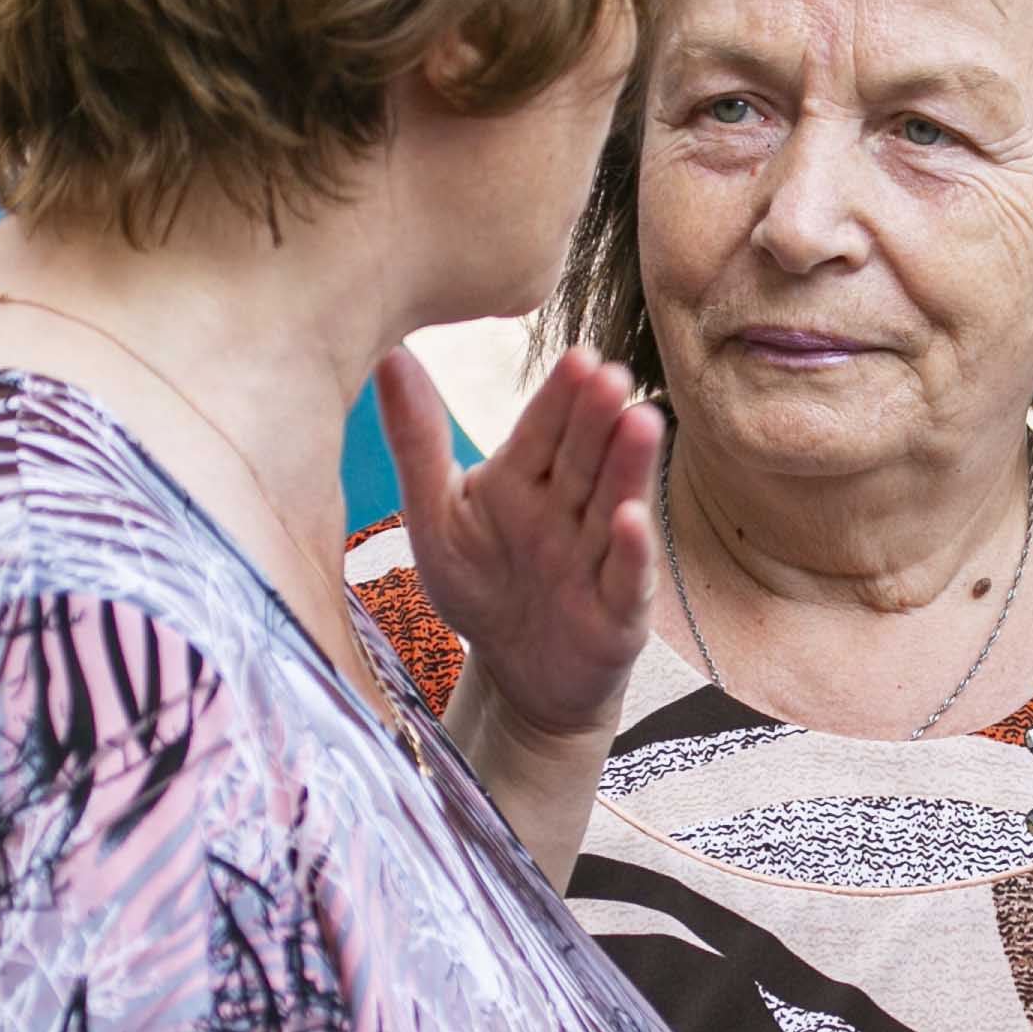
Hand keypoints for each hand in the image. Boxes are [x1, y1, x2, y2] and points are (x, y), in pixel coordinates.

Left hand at [381, 345, 662, 744]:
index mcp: (521, 480)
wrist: (517, 676)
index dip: (560, 398)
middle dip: (598, 419)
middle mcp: (567, 510)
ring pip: (613, 503)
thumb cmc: (480, 588)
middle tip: (611, 376)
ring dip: (628, 467)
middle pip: (584, 458)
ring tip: (642, 422)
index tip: (578, 358)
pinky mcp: (619, 610)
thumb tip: (391, 354)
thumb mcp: (436, 520)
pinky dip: (631, 550)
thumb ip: (418, 444)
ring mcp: (597, 556)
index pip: (541, 432)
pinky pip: (626, 577)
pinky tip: (630, 519)